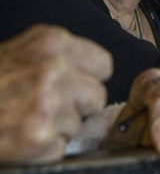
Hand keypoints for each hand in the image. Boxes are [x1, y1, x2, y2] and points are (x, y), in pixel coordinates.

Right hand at [0, 25, 111, 163]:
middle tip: (45, 106)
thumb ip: (60, 59)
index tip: (73, 85)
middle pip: (97, 97)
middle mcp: (54, 70)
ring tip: (26, 119)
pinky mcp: (38, 138)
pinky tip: (22, 137)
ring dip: (58, 128)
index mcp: (53, 43)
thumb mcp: (21, 53)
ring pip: (79, 124)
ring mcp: (47, 105)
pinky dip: (44, 149)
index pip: (103, 66)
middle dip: (77, 106)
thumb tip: (94, 77)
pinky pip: (62, 148)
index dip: (88, 80)